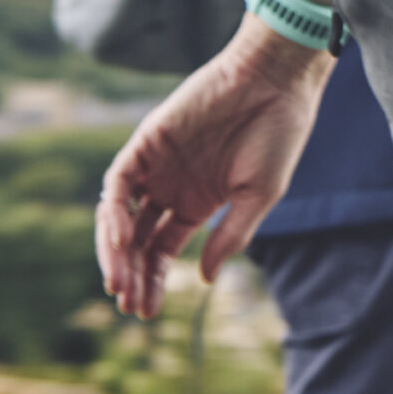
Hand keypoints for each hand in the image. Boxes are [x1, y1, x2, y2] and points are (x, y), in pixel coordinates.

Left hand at [96, 17, 332, 318]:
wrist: (276, 82)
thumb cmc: (278, 135)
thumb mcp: (260, 196)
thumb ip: (231, 236)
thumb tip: (204, 280)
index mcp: (197, 204)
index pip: (161, 250)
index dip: (152, 281)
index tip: (148, 312)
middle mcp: (170, 187)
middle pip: (136, 240)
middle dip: (130, 274)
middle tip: (129, 306)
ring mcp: (156, 166)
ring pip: (119, 217)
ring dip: (115, 251)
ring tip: (120, 282)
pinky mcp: (146, 142)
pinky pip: (119, 184)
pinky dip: (114, 213)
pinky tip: (122, 239)